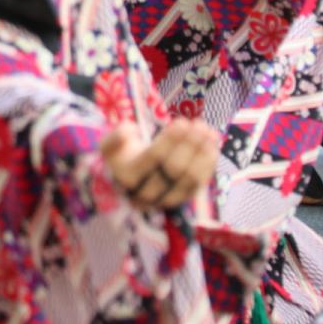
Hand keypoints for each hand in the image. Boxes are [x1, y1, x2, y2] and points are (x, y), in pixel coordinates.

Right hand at [102, 119, 218, 209]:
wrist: (128, 180)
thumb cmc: (121, 157)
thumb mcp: (109, 145)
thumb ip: (115, 137)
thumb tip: (131, 130)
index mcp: (128, 176)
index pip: (153, 157)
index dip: (170, 140)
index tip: (181, 123)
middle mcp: (147, 193)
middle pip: (174, 168)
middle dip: (190, 144)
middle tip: (199, 124)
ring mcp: (167, 199)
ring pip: (190, 178)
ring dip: (202, 152)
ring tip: (208, 131)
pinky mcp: (182, 200)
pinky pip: (199, 183)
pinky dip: (208, 164)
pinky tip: (213, 145)